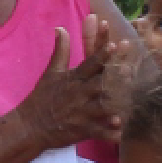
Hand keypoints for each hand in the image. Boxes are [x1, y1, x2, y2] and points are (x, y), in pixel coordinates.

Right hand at [17, 16, 130, 149]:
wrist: (30, 125)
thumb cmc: (42, 97)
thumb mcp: (51, 72)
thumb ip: (61, 50)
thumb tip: (61, 28)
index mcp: (74, 79)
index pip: (90, 64)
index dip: (102, 55)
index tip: (114, 45)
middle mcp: (79, 94)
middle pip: (100, 83)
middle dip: (115, 77)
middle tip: (130, 70)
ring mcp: (81, 112)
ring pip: (102, 107)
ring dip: (117, 105)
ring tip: (131, 102)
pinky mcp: (82, 130)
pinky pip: (99, 132)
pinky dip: (110, 133)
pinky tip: (122, 133)